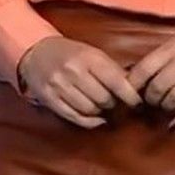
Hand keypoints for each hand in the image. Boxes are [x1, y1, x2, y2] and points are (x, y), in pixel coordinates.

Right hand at [16, 35, 141, 128]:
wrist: (37, 52)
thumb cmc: (71, 54)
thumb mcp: (93, 53)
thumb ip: (112, 70)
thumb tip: (135, 90)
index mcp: (88, 57)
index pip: (116, 82)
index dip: (130, 96)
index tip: (137, 103)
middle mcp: (72, 71)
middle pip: (104, 99)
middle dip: (112, 103)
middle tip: (114, 101)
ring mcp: (58, 85)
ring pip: (90, 110)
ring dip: (99, 112)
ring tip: (100, 105)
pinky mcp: (49, 98)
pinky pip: (74, 117)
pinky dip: (88, 121)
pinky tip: (94, 117)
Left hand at [125, 21, 174, 129]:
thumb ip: (163, 55)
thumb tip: (137, 73)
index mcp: (173, 47)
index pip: (144, 68)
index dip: (132, 84)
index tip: (126, 93)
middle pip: (158, 86)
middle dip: (149, 99)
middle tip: (147, 104)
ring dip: (165, 107)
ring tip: (162, 109)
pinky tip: (174, 126)